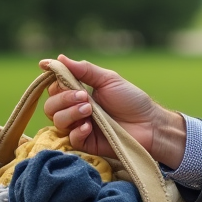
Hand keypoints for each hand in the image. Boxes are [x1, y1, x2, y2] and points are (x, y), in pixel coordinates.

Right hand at [41, 54, 186, 167]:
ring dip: (70, 112)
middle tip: (84, 96)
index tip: (56, 74)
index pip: (54, 88)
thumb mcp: (108, 79)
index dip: (53, 82)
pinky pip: (71, 138)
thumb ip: (83, 70)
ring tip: (89, 109)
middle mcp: (75, 110)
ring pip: (57, 121)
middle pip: (51, 106)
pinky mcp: (87, 143)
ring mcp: (80, 127)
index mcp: (78, 93)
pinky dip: (77, 130)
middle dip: (63, 99)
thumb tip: (57, 58)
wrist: (150, 123)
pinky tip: (89, 126)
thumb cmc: (131, 100)